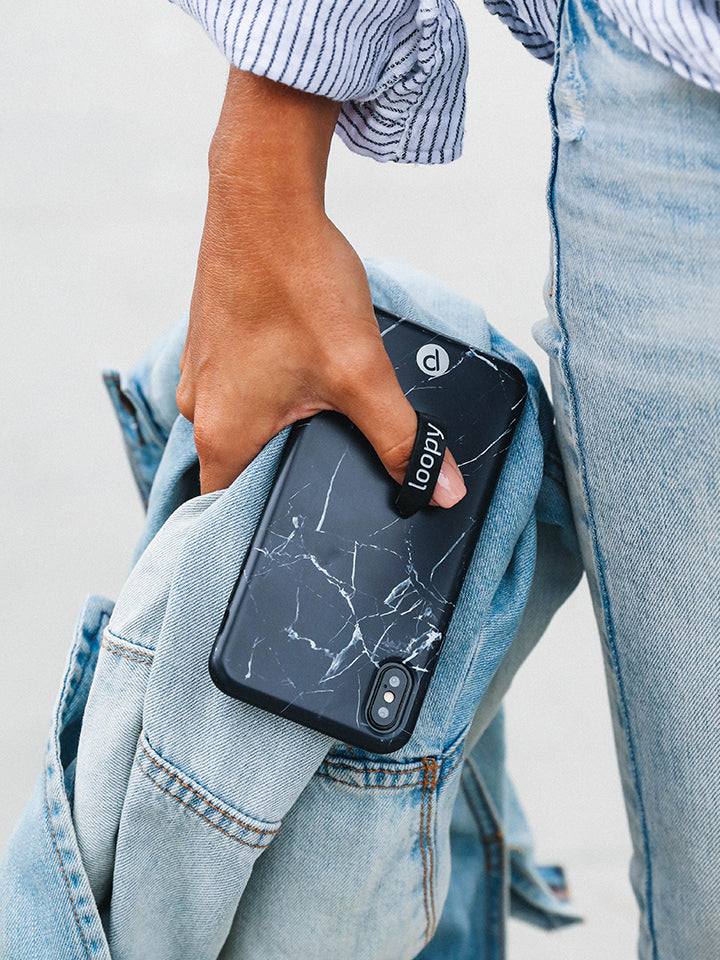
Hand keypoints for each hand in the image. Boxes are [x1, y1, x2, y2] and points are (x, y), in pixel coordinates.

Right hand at [176, 69, 466, 508]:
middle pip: (241, 469)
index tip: (305, 525)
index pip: (230, 511)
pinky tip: (302, 369)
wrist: (265, 199)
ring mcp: (200, 373)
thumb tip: (439, 489)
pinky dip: (269, 391)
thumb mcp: (362, 374)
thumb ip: (401, 439)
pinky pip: (239, 388)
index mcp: (222, 432)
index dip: (267, 525)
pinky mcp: (211, 344)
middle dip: (287, 470)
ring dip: (281, 426)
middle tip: (332, 466)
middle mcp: (198, 408)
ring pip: (242, 425)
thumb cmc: (298, 282)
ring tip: (322, 412)